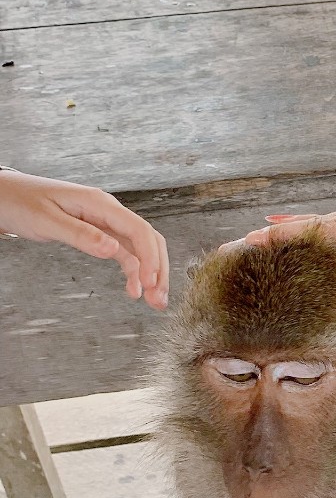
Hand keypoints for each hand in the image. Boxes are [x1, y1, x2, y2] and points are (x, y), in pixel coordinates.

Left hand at [0, 171, 168, 307]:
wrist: (4, 196)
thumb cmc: (20, 203)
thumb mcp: (46, 221)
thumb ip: (80, 235)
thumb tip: (112, 250)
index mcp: (99, 203)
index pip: (138, 229)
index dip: (149, 258)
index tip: (149, 283)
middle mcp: (108, 211)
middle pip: (147, 239)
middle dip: (157, 269)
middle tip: (158, 299)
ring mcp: (105, 222)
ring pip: (140, 248)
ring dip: (150, 273)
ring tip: (153, 301)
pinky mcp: (99, 233)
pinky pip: (125, 252)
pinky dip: (134, 271)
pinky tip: (134, 289)